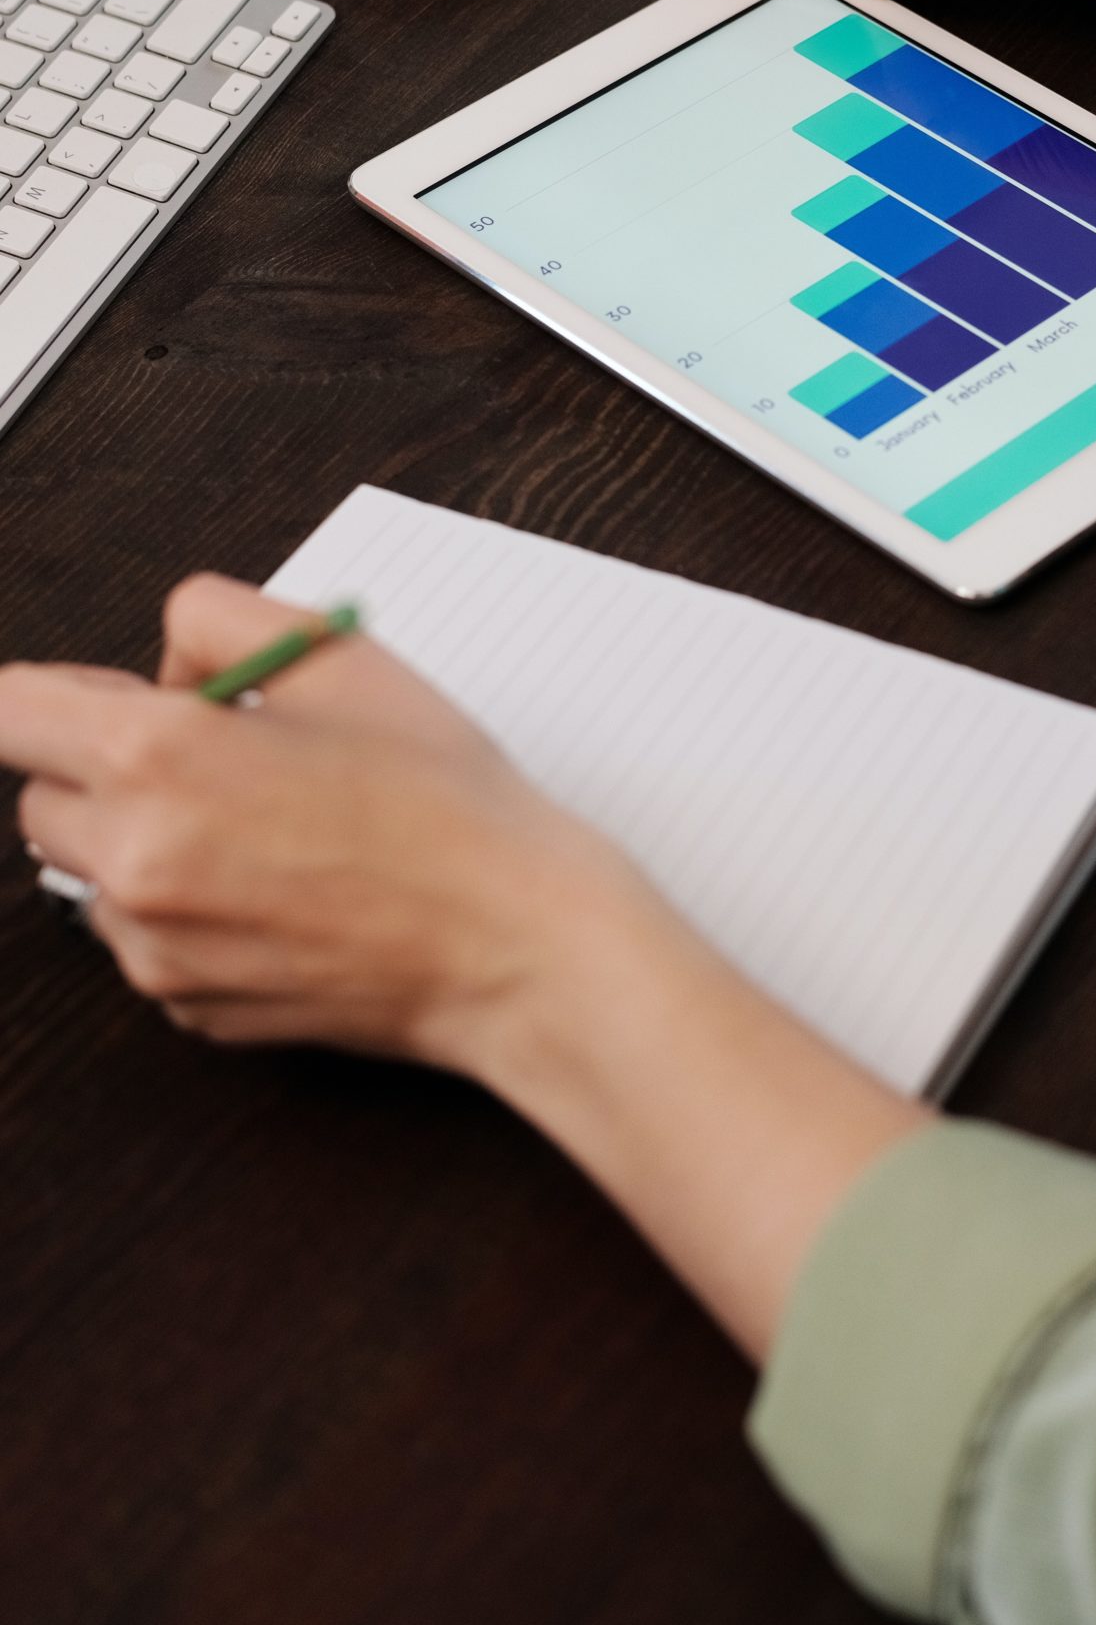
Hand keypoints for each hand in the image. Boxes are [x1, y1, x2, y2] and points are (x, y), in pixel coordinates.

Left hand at [0, 575, 925, 1360]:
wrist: (515, 941)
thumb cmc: (446, 804)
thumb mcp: (342, 653)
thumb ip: (218, 616)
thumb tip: (161, 662)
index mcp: (157, 758)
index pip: (7, 712)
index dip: (46, 695)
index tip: (84, 696)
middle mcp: (135, 860)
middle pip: (38, 797)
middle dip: (102, 766)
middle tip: (213, 751)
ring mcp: (153, 948)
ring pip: (90, 873)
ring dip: (143, 838)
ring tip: (264, 824)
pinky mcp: (185, 1007)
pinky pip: (144, 937)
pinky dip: (186, 907)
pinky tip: (281, 886)